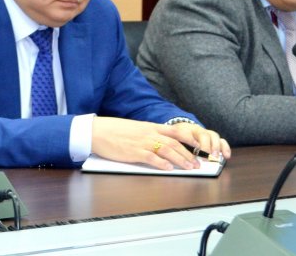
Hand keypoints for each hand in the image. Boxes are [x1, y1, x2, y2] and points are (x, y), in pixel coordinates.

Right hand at [92, 117, 230, 170]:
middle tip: (197, 163)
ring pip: (167, 150)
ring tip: (189, 168)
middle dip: (188, 154)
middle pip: (174, 143)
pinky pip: (151, 157)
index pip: (175, 131)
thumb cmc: (112, 130)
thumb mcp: (134, 128)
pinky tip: (168, 169)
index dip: (189, 139)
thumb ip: (147, 134)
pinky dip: (161, 163)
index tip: (199, 145)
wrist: (96, 131)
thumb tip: (158, 142)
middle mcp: (148, 133)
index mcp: (149, 127)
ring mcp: (141, 142)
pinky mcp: (133, 152)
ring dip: (180, 160)